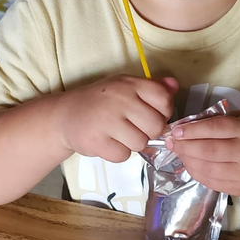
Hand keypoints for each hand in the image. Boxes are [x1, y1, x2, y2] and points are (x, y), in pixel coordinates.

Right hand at [60, 74, 177, 161]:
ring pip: (141, 143)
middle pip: (156, 126)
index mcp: (130, 84)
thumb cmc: (100, 102)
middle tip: (133, 128)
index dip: (163, 112)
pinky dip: (117, 153)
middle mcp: (120, 99)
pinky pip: (123, 155)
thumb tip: (174, 86)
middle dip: (148, 132)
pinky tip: (107, 142)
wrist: (65, 115)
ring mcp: (107, 120)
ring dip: (132, 144)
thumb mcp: (125, 87)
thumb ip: (152, 88)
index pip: (164, 100)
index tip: (150, 114)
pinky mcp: (97, 141)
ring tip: (117, 134)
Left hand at [166, 111, 239, 194]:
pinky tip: (188, 163)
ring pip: (207, 168)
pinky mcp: (238, 188)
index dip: (193, 130)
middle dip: (185, 146)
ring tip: (178, 152)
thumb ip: (219, 120)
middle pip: (209, 150)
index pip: (216, 129)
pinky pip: (210, 181)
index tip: (176, 130)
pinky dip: (195, 172)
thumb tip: (187, 125)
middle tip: (170, 142)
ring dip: (187, 160)